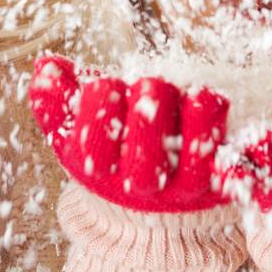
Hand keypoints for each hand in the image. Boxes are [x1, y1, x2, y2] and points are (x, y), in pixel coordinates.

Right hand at [28, 52, 240, 212]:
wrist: (145, 204)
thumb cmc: (107, 147)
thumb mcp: (74, 126)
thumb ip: (56, 99)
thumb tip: (45, 67)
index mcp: (96, 169)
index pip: (94, 144)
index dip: (99, 107)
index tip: (104, 84)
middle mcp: (137, 186)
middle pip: (143, 161)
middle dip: (148, 109)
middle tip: (150, 86)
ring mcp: (179, 188)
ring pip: (188, 165)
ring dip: (189, 120)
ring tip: (186, 93)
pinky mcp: (215, 182)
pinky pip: (226, 167)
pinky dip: (225, 136)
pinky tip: (212, 102)